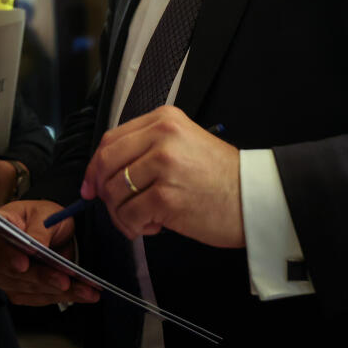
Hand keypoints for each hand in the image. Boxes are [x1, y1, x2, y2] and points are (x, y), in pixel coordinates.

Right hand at [0, 200, 98, 305]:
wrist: (52, 232)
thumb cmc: (42, 217)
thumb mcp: (44, 213)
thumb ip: (39, 229)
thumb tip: (35, 244)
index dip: (7, 254)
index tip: (24, 263)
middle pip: (11, 271)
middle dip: (41, 277)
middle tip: (64, 280)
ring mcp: (1, 275)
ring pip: (28, 288)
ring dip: (57, 290)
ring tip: (84, 288)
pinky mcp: (15, 291)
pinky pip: (38, 298)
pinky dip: (61, 296)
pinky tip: (81, 293)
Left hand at [81, 105, 243, 247]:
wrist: (255, 198)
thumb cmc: (221, 177)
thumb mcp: (184, 144)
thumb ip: (147, 149)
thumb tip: (103, 174)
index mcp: (164, 120)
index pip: (111, 140)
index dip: (95, 166)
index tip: (91, 184)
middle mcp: (161, 137)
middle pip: (106, 163)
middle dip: (101, 190)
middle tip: (113, 207)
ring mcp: (163, 165)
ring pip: (114, 192)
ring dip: (121, 213)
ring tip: (143, 218)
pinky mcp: (166, 196)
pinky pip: (129, 214)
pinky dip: (134, 226)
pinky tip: (153, 226)